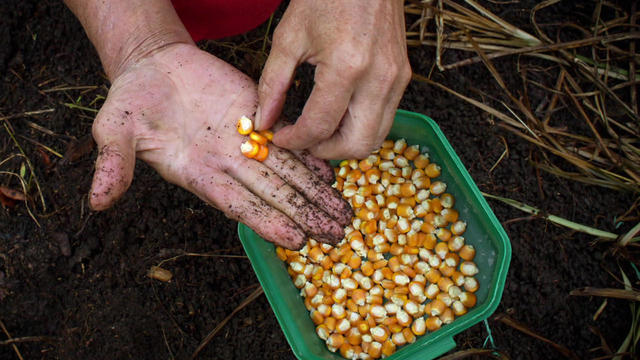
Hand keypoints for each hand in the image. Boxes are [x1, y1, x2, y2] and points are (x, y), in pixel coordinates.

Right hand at [89, 43, 350, 248]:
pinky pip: (287, 141)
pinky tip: (333, 174)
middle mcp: (229, 165)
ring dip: (316, 194)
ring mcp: (245, 142)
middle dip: (306, 215)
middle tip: (337, 235)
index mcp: (200, 174)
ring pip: (288, 173)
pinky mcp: (257, 117)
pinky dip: (310, 157)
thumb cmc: (132, 101)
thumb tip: (98, 201)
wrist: (154, 67)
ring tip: (343, 214)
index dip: (267, 221)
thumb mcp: (114, 128)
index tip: (296, 239)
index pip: (239, 204)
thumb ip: (113, 163)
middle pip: (274, 195)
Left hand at [255, 0, 410, 158]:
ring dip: (345, 143)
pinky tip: (338, 114)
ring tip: (319, 130)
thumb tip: (262, 120)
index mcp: (347, 67)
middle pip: (357, 145)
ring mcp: (396, 80)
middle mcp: (378, 79)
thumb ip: (273, 84)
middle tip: (303, 141)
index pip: (320, 126)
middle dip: (325, 151)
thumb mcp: (289, 38)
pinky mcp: (403, 78)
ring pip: (375, 138)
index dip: (296, 140)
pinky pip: (383, 119)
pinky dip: (359, 127)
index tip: (280, 137)